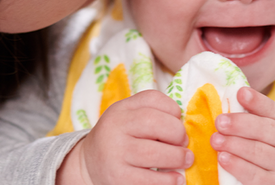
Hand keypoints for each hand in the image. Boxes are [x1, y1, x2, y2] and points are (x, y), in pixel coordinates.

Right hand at [59, 90, 193, 184]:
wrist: (88, 164)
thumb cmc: (119, 138)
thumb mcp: (128, 117)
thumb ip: (152, 113)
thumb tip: (184, 129)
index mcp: (120, 110)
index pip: (151, 99)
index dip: (173, 110)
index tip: (179, 122)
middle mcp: (114, 128)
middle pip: (154, 122)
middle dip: (178, 133)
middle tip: (184, 144)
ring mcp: (115, 154)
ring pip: (153, 153)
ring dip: (177, 157)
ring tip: (186, 160)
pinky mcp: (118, 178)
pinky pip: (149, 180)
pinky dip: (168, 180)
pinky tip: (176, 178)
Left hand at [211, 87, 274, 184]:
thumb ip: (256, 120)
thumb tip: (230, 100)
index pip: (273, 110)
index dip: (257, 101)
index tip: (240, 92)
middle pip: (265, 130)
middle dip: (240, 124)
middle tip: (220, 122)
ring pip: (258, 152)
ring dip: (234, 145)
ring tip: (216, 140)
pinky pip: (254, 175)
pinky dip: (237, 166)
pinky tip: (224, 159)